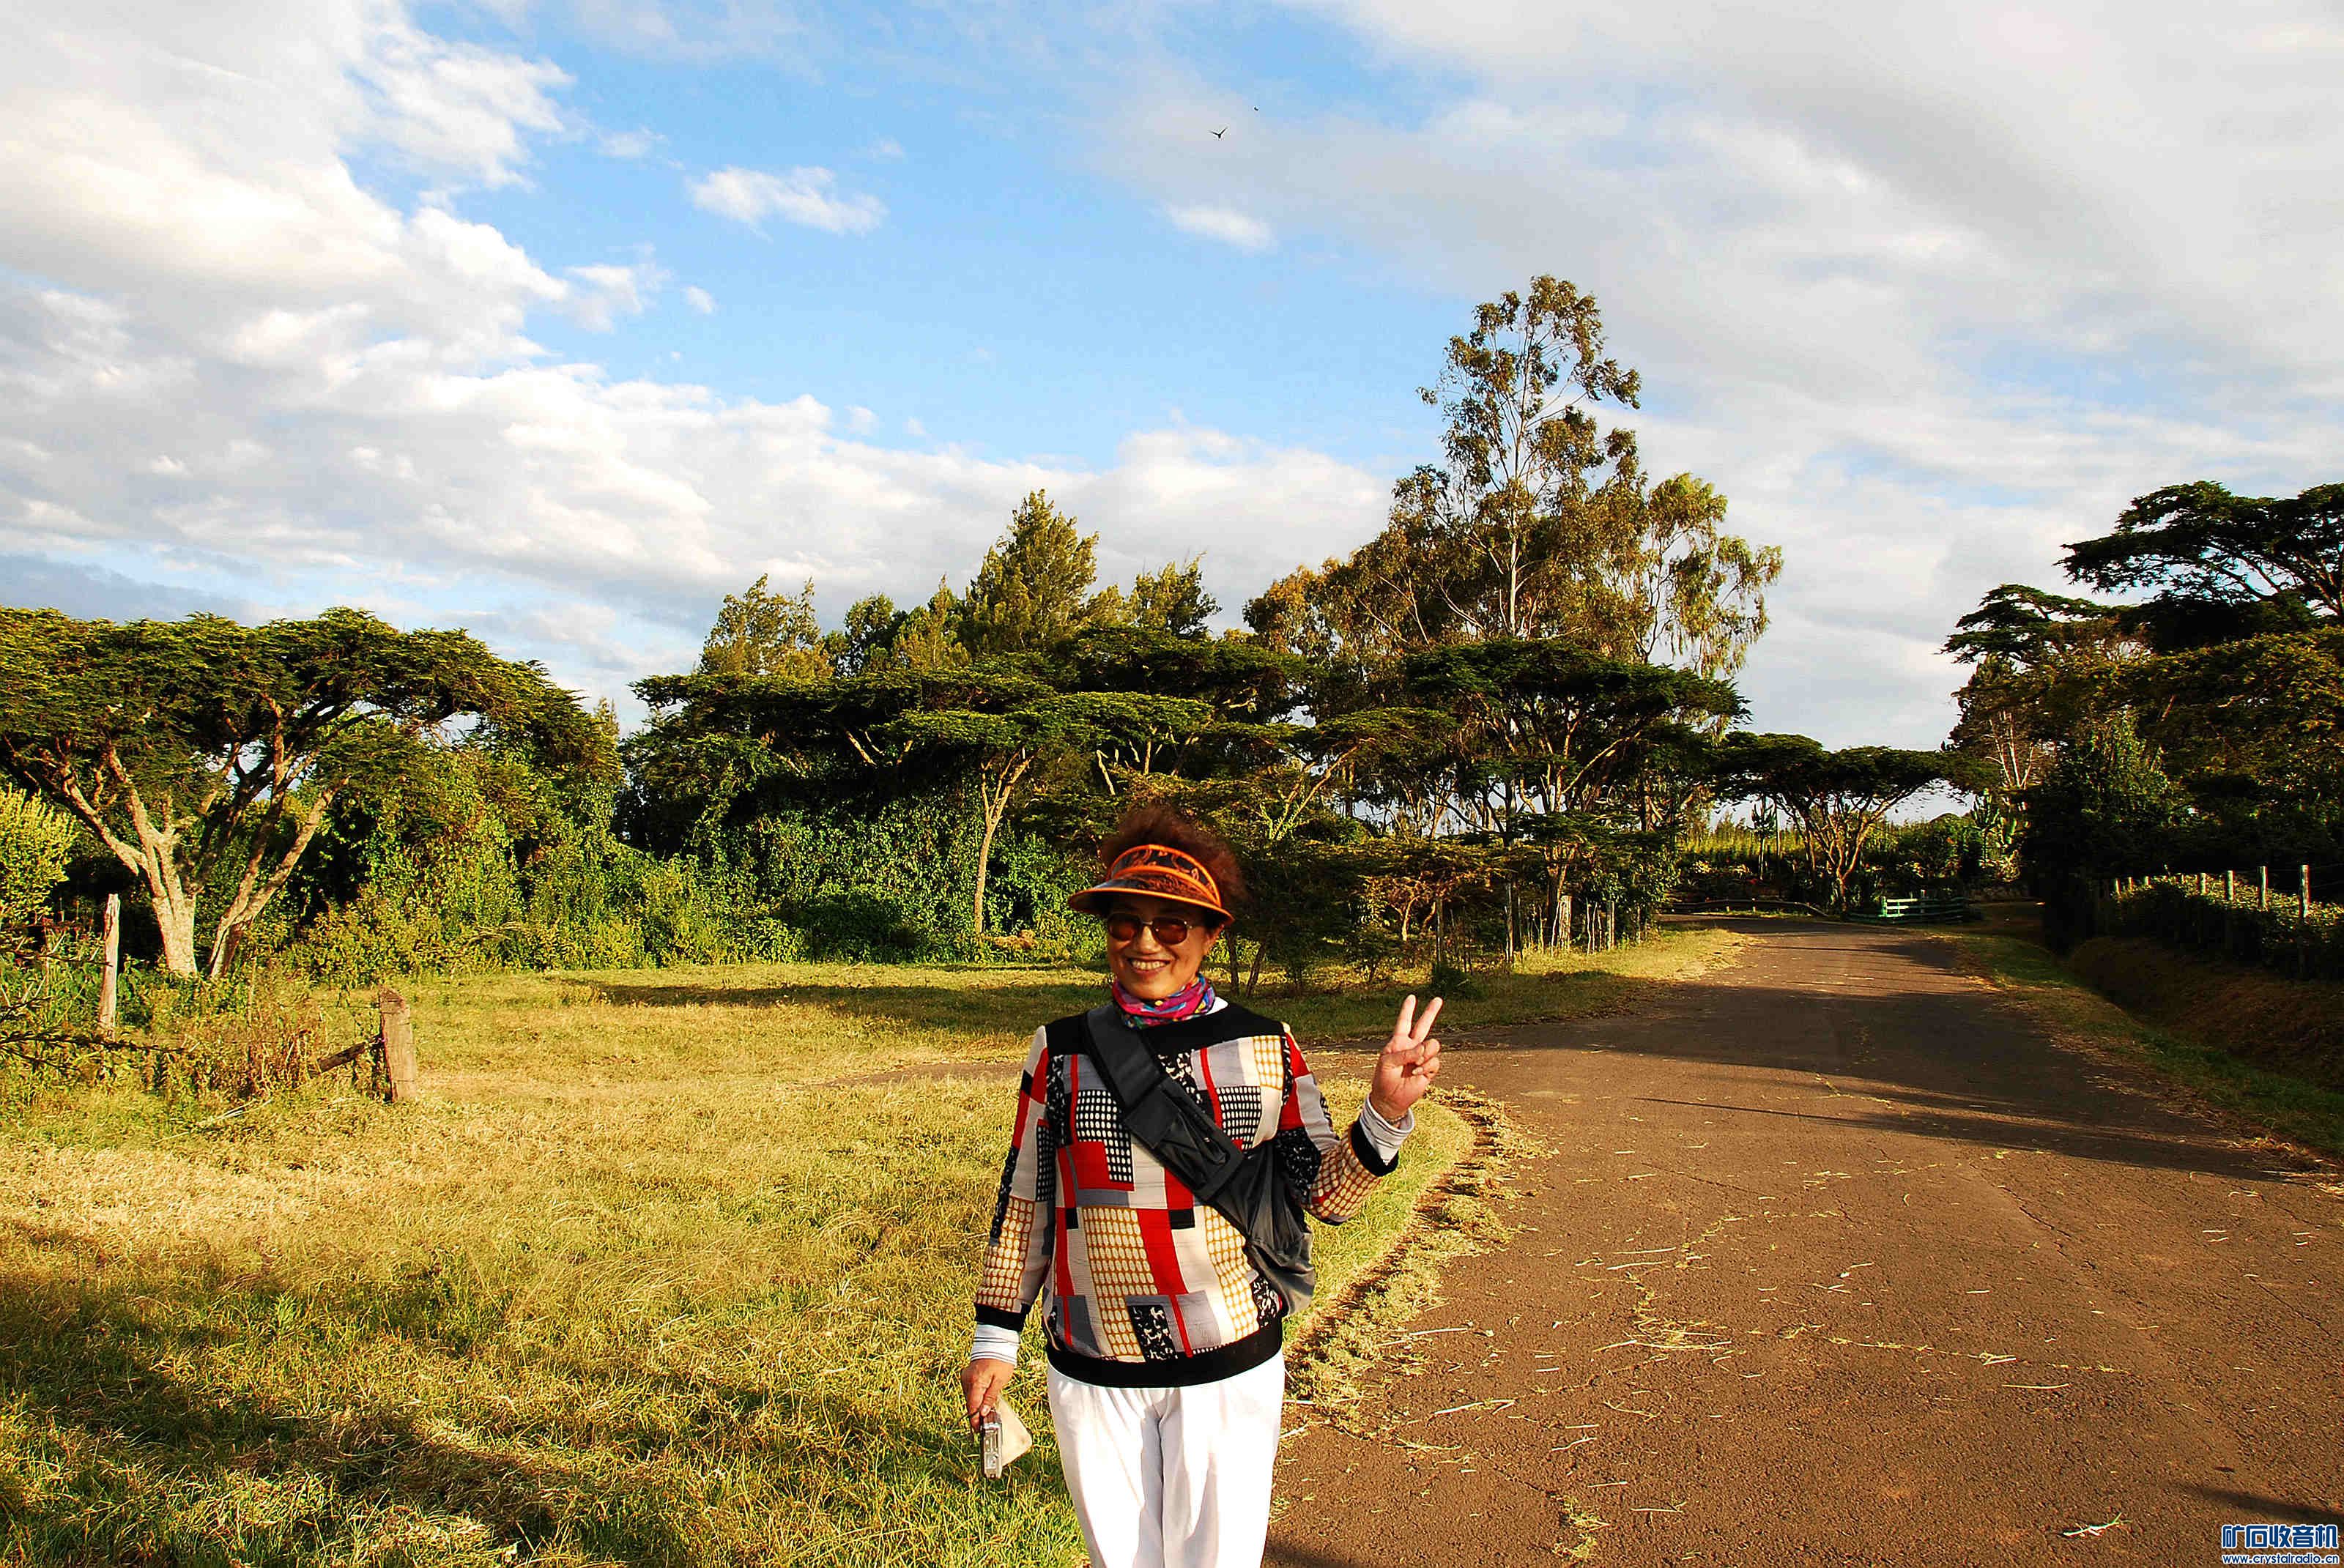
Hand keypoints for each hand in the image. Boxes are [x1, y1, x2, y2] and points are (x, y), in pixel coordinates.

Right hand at [962, 1357, 1013, 1429]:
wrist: (996, 1342)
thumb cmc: (1001, 1360)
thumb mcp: (1000, 1381)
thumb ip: (990, 1397)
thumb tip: (982, 1412)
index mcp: (975, 1382)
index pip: (972, 1406)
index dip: (974, 1420)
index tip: (978, 1431)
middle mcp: (967, 1380)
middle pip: (969, 1403)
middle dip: (976, 1415)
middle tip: (984, 1426)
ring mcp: (965, 1377)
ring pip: (969, 1398)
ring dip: (975, 1407)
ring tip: (985, 1416)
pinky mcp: (967, 1375)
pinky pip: (969, 1391)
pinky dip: (975, 1398)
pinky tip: (982, 1403)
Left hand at [1368, 993, 1442, 1122]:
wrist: (1390, 1099)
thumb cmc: (1384, 1078)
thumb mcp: (1387, 1063)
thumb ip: (1405, 1053)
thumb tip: (1424, 1049)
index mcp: (1398, 1042)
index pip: (1403, 1022)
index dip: (1408, 1010)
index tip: (1411, 997)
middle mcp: (1411, 1047)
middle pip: (1423, 1026)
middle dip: (1430, 1012)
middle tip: (1438, 999)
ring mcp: (1421, 1057)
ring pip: (1433, 1045)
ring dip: (1426, 1053)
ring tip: (1415, 1064)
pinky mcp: (1429, 1069)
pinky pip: (1434, 1061)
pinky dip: (1425, 1067)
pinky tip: (1416, 1073)